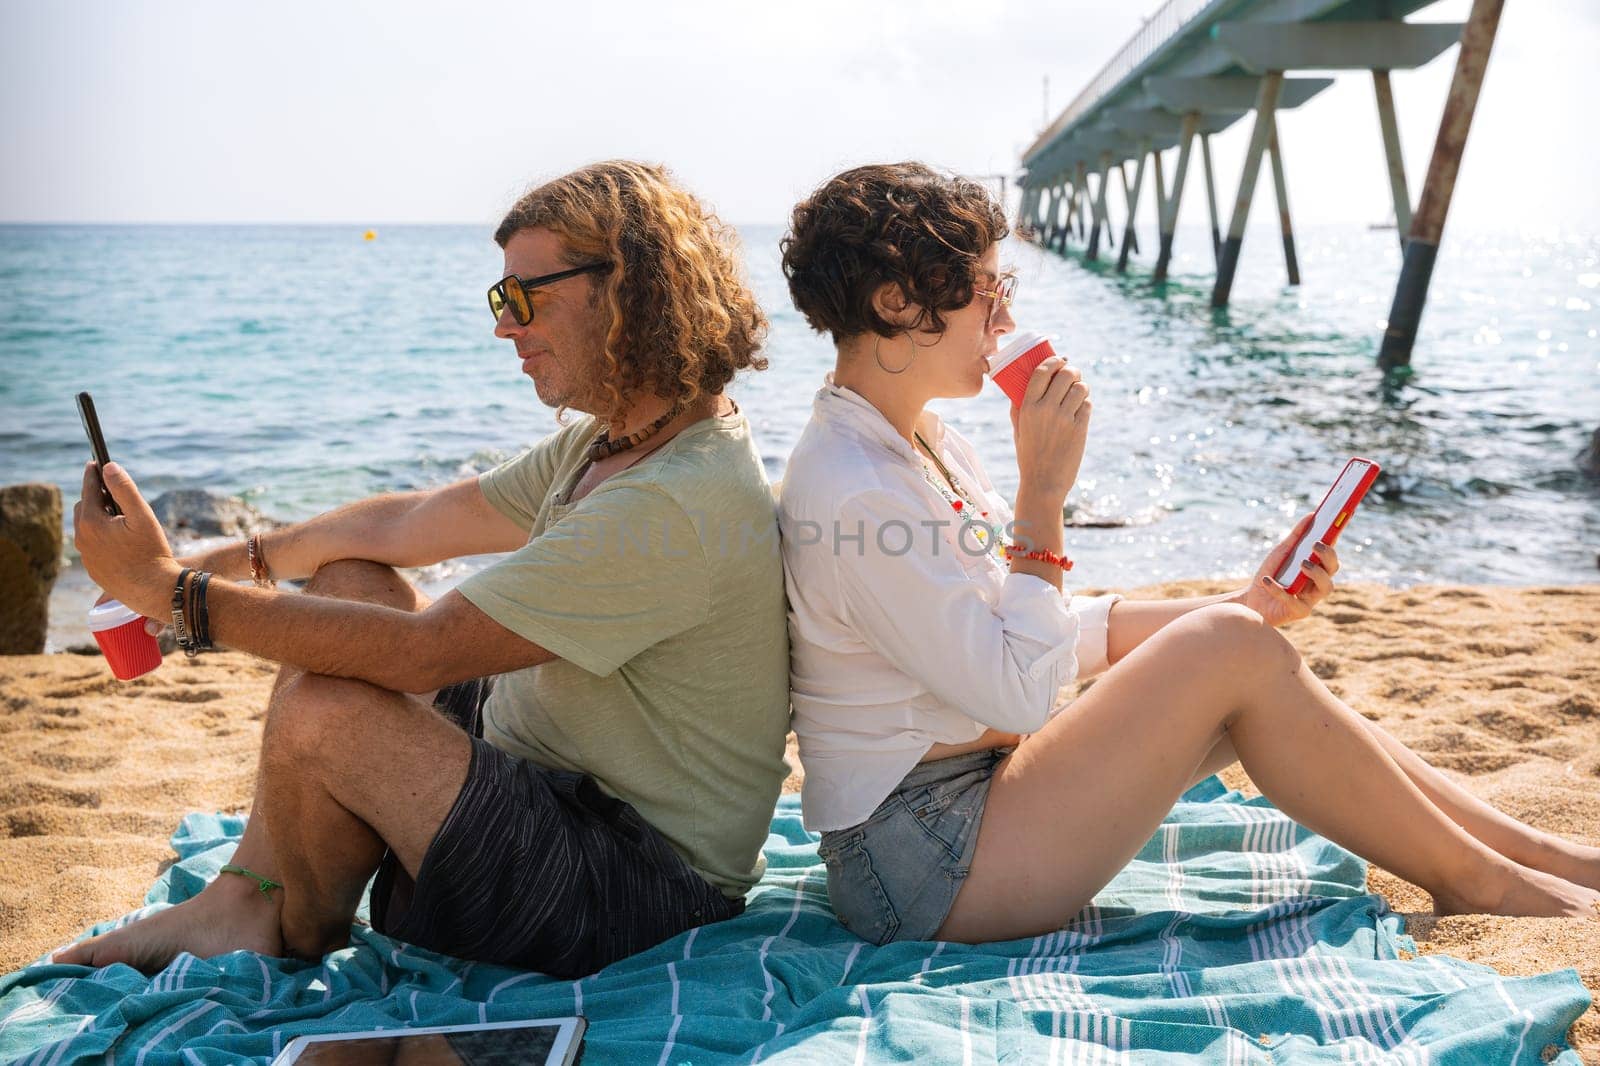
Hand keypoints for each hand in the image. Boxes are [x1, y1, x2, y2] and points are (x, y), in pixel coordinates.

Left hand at [73, 462, 179, 619]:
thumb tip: (109, 467)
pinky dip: (100, 537)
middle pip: (83, 508)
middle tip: (109, 490)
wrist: (152, 590)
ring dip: (96, 518)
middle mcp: (83, 538)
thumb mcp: (142, 515)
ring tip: (115, 516)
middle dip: (94, 497)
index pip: (89, 489)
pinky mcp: (93, 569)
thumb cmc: (151, 551)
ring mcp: (86, 556)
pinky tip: (117, 540)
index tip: (94, 463)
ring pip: (86, 528)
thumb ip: (124, 489)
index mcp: (92, 522)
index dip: (92, 474)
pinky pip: (92, 546)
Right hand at [1010, 356, 1090, 501]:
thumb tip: (1020, 388)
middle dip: (1072, 370)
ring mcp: (1064, 419)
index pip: (1042, 372)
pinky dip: (1085, 404)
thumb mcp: (1018, 431)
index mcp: (1027, 407)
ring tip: (1078, 391)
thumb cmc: (1028, 456)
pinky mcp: (1079, 429)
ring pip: (1080, 388)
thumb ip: (1018, 409)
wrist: (1043, 483)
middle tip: (1073, 374)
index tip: (1059, 360)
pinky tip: (1080, 409)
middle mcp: (1046, 409)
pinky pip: (1087, 405)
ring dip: (1081, 387)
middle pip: (1066, 374)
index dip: (1053, 361)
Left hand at [1235, 512, 1340, 626]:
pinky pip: (1295, 602)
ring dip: (1317, 574)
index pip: (1332, 551)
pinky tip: (1267, 580)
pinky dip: (1280, 590)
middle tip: (1316, 545)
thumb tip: (1311, 515)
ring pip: (1326, 587)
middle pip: (1333, 569)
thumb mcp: (1281, 552)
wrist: (1251, 599)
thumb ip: (1296, 536)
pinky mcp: (1299, 612)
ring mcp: (1311, 598)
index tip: (1342, 519)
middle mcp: (1318, 582)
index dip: (1339, 537)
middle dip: (1328, 556)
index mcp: (1317, 566)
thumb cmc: (1271, 573)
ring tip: (1303, 564)